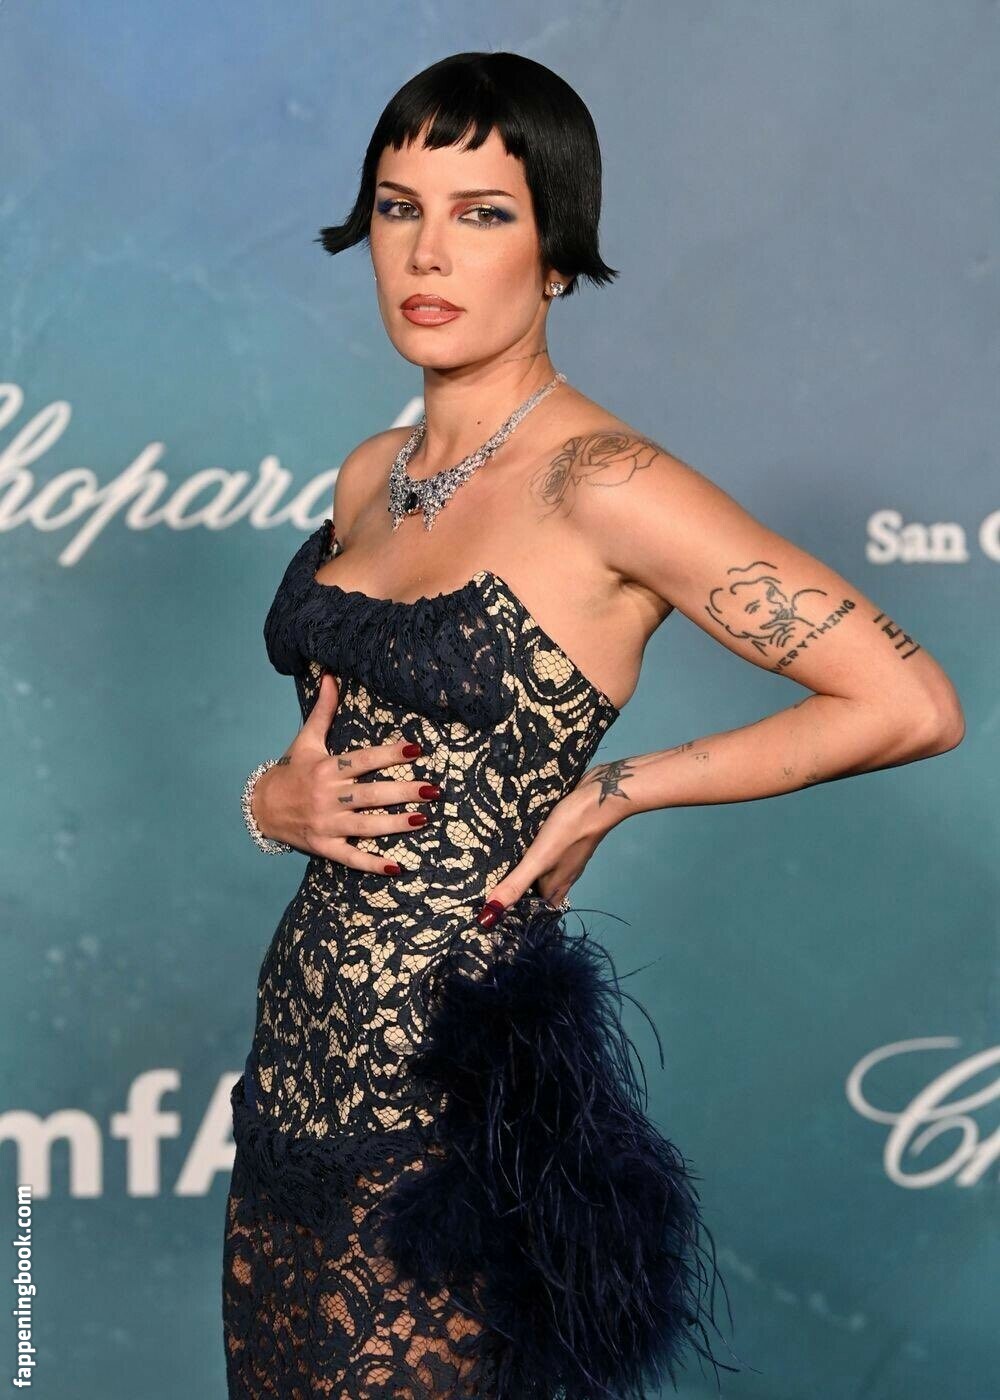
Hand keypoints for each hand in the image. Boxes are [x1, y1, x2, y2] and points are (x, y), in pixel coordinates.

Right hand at [251, 671, 442, 872]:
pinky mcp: (325, 847)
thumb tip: (331, 675)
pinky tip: (398, 866)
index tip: (417, 749)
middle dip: (403, 792)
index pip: (363, 760)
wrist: (261, 808)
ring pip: (366, 826)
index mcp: (326, 769)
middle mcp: (327, 797)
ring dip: (395, 824)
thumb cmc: (292, 771)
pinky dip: (373, 864)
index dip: (390, 754)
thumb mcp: (306, 740)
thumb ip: (323, 710)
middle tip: (433, 789)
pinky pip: (352, 858)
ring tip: (423, 819)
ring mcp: (326, 824)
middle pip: (370, 794)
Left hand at [475, 768, 621, 928]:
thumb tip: (490, 915)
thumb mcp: (537, 860)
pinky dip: (537, 852)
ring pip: (547, 870)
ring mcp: (569, 854)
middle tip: (498, 887)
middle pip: (544, 890)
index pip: (540, 908)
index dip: (522, 911)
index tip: (500, 909)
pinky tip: (526, 843)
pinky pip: (551, 851)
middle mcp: (565, 873)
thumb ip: (516, 884)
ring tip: (507, 866)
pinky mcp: (568, 836)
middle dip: (525, 891)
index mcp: (557, 885)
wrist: (598, 798)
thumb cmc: (568, 831)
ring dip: (531, 872)